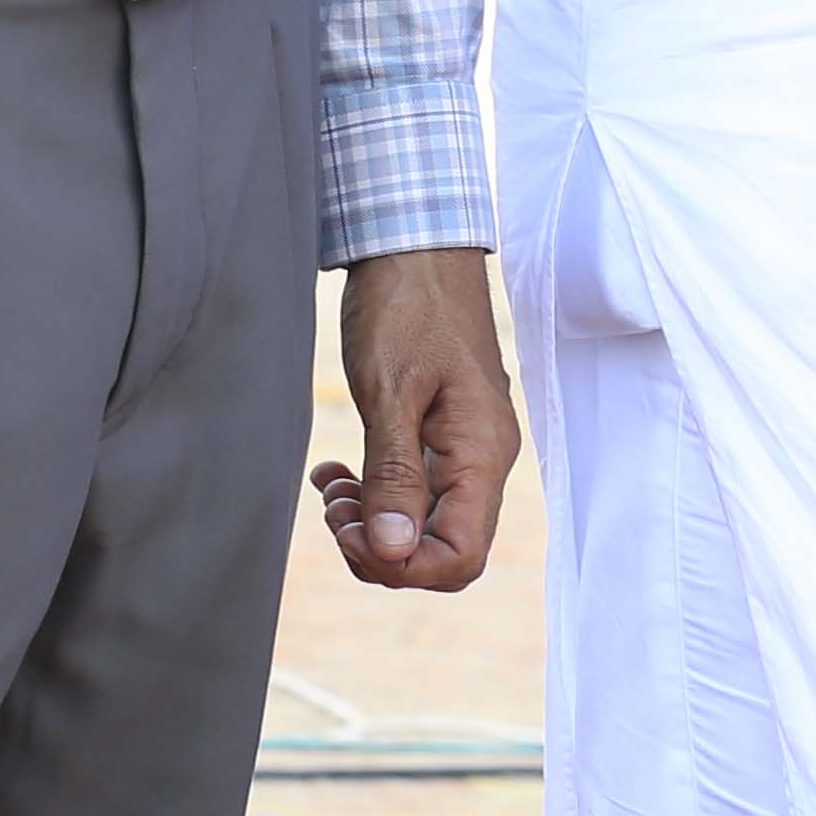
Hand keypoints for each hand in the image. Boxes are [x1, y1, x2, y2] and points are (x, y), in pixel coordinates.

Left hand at [318, 245, 517, 592]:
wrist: (418, 246)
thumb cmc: (407, 308)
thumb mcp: (390, 391)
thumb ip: (394, 474)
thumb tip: (392, 551)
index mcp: (482, 452)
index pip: (461, 557)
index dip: (402, 569)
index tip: (351, 534)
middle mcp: (485, 458)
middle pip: (444, 552)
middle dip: (382, 551)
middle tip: (333, 513)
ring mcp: (467, 447)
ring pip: (425, 525)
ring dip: (372, 523)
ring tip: (331, 489)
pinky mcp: (445, 433)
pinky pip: (416, 491)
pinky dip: (374, 493)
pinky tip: (338, 472)